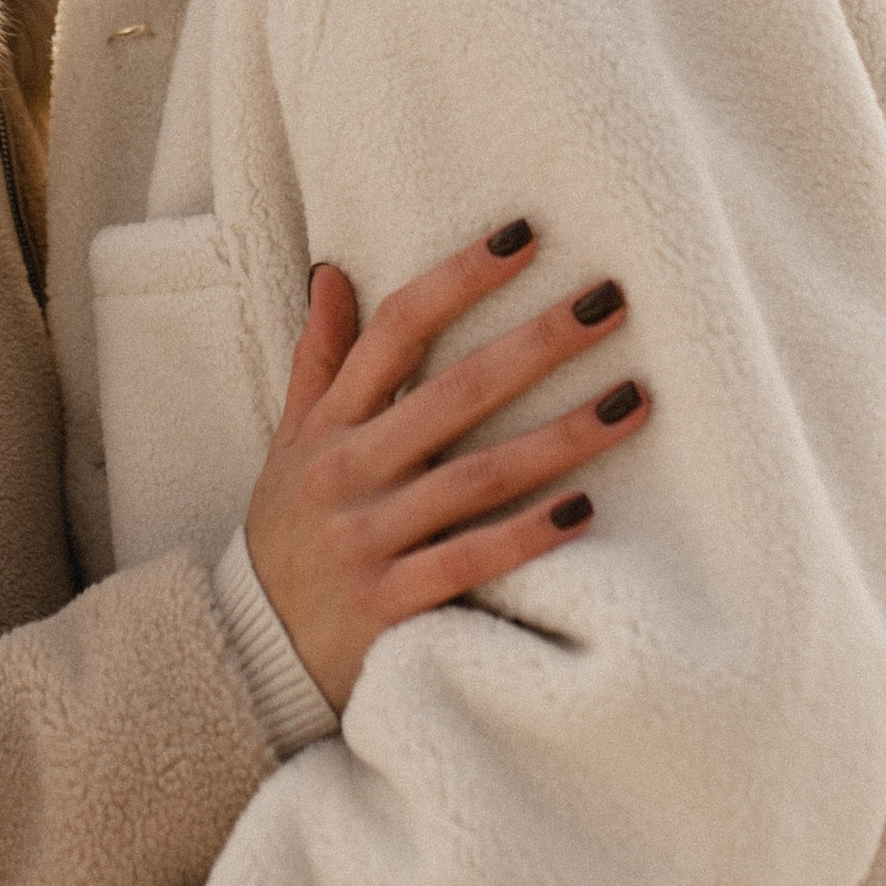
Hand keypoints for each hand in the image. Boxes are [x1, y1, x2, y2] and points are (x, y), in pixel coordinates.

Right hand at [246, 225, 645, 711]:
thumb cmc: (290, 532)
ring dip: (561, 437)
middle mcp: (350, 471)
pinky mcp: (392, 603)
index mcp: (330, 424)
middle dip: (537, 343)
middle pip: (454, 392)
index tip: (523, 235)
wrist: (252, 650)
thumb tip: (332, 272)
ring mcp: (371, 538)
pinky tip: (584, 509)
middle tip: (610, 301)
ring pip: (477, 475)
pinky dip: (525, 535)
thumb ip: (319, 362)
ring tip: (633, 400)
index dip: (458, 278)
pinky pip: (469, 561)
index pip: (396, 331)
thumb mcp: (289, 443)